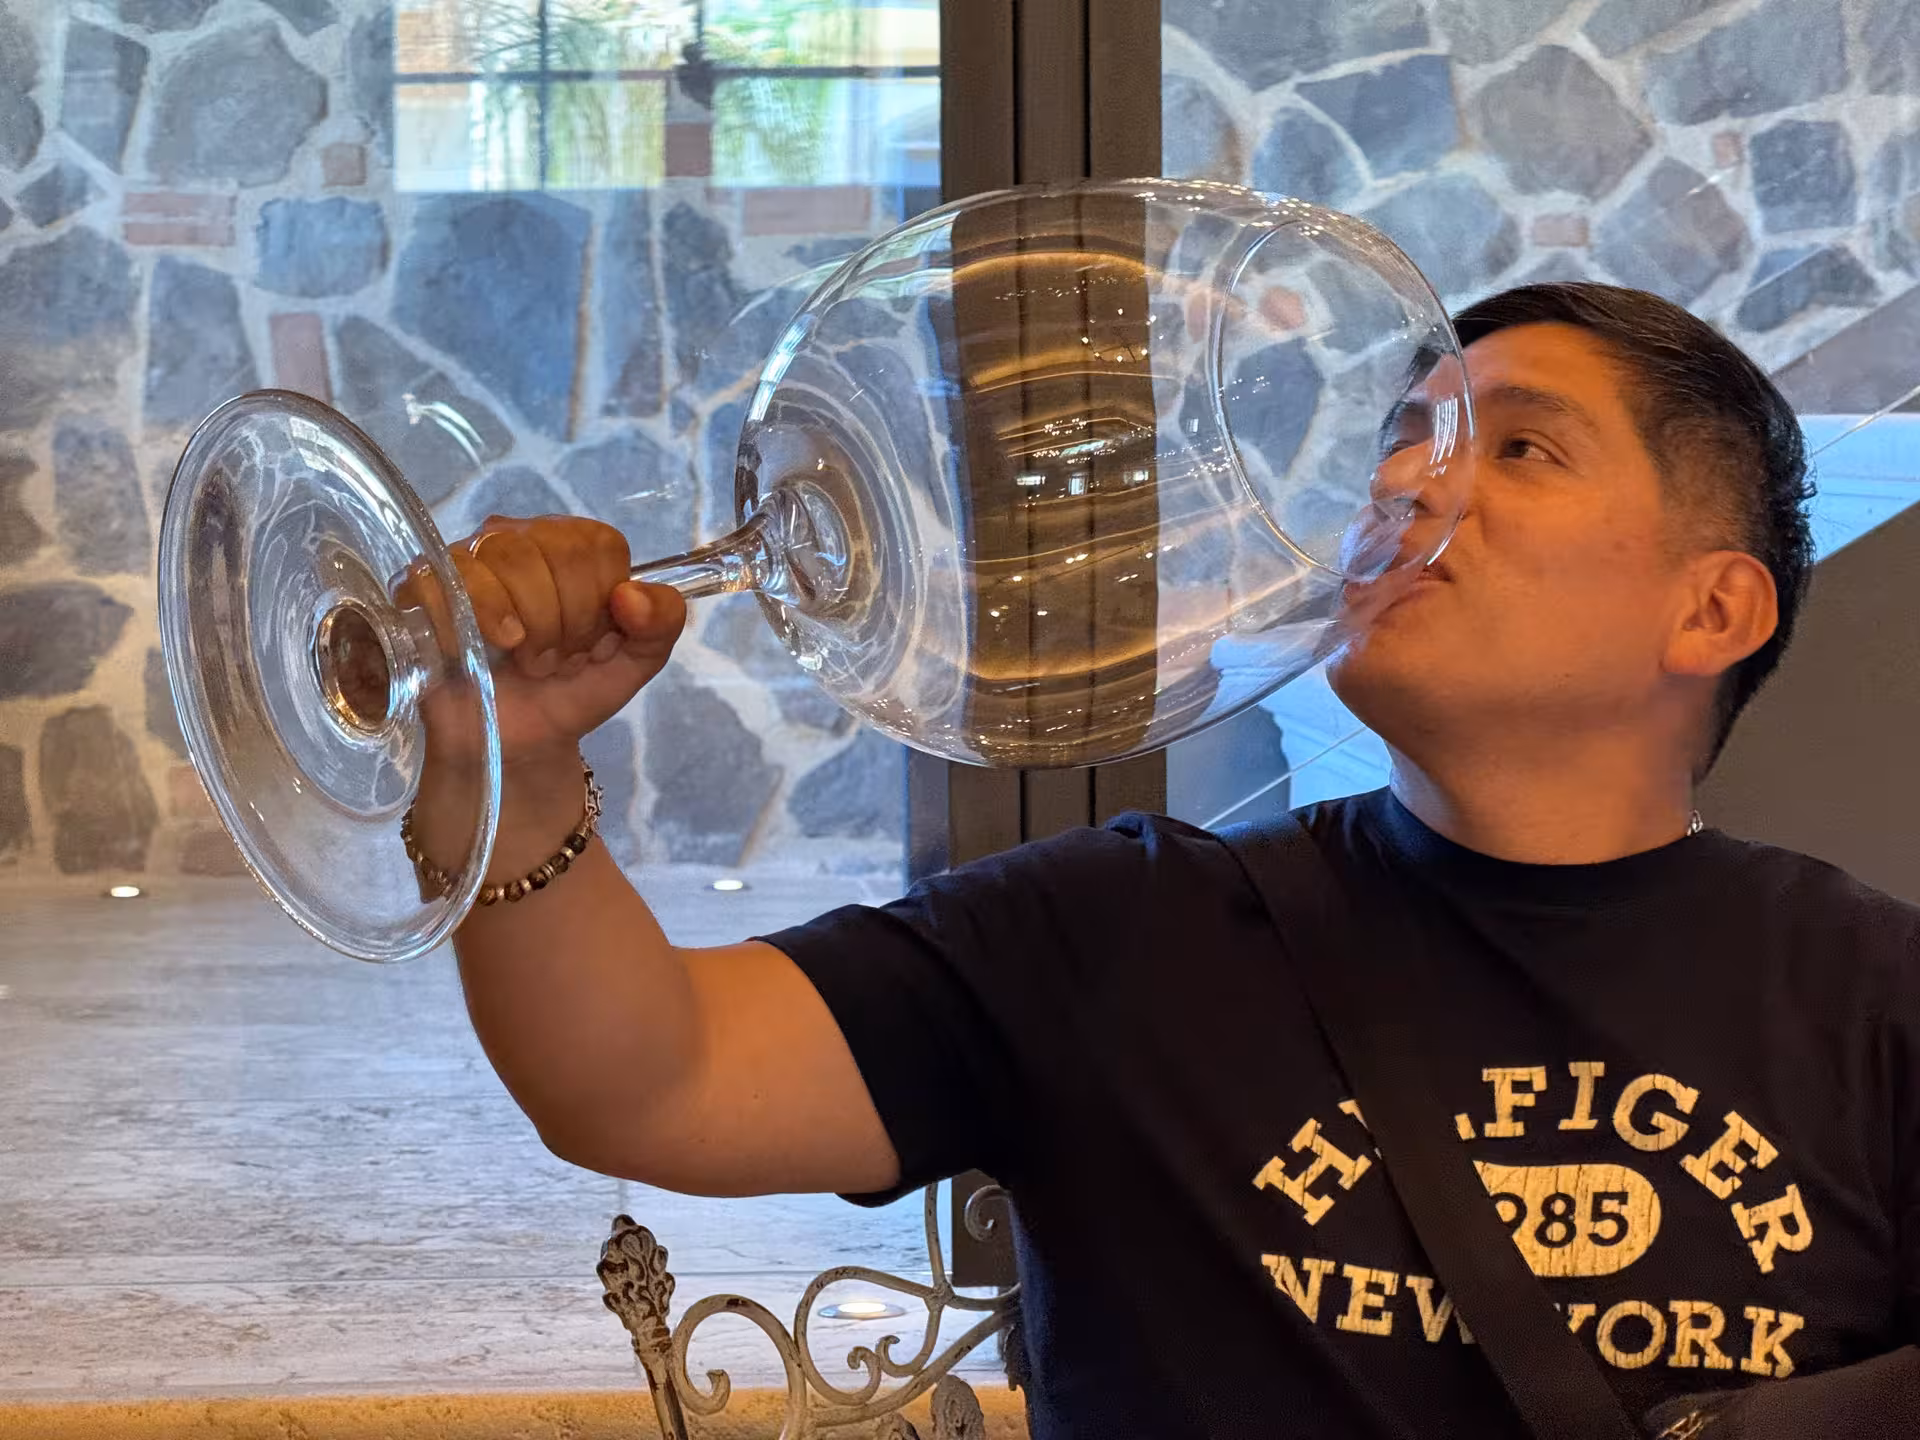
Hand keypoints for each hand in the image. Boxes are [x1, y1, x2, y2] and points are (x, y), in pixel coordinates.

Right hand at [399, 516, 686, 770]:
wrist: (518, 743)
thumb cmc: (571, 691)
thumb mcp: (636, 663)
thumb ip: (662, 624)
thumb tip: (631, 594)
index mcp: (574, 547)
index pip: (598, 545)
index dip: (600, 605)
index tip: (593, 644)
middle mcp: (521, 538)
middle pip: (555, 550)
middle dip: (568, 622)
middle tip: (558, 660)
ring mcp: (468, 558)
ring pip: (506, 559)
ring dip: (528, 628)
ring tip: (528, 661)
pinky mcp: (424, 585)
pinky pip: (448, 579)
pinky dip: (476, 623)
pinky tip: (482, 649)